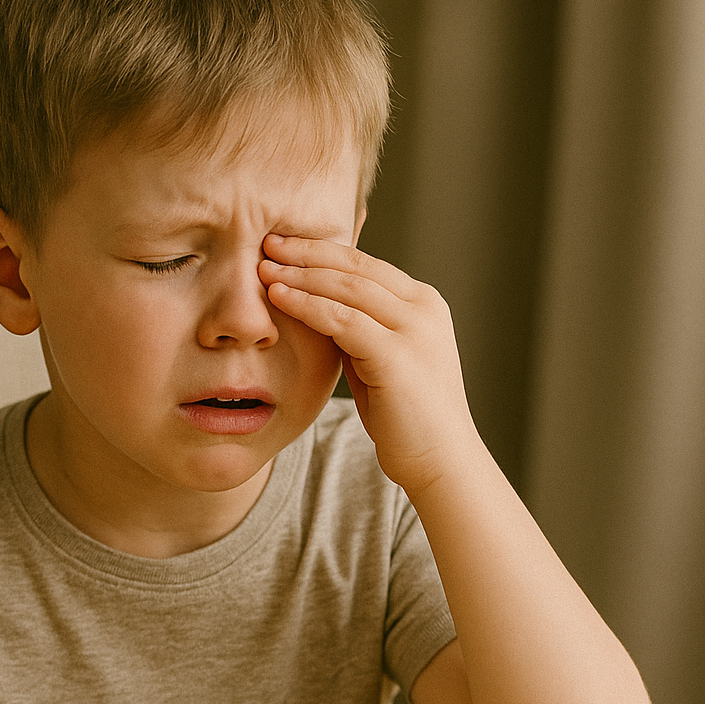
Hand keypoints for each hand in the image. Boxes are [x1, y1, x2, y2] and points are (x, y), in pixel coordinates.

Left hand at [259, 234, 479, 496]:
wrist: (440, 461)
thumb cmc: (406, 419)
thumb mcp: (379, 362)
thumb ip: (358, 331)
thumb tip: (318, 306)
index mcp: (422, 304)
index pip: (366, 263)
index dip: (322, 250)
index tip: (285, 245)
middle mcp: (423, 308)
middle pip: (355, 266)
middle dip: (307, 253)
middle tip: (267, 242)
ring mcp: (414, 329)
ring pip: (347, 287)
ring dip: (301, 274)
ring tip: (264, 267)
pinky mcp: (398, 355)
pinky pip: (342, 320)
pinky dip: (307, 305)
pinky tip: (278, 297)